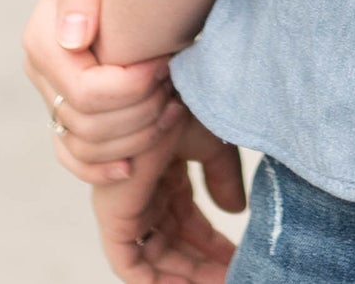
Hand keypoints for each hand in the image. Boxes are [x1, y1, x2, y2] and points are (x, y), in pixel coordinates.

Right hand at [23, 0, 180, 184]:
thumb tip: (73, 40)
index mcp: (44, 41)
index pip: (86, 92)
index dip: (132, 88)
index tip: (166, 63)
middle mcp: (42, 74)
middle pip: (88, 126)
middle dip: (139, 112)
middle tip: (174, 86)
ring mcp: (53, 96)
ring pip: (85, 148)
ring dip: (134, 138)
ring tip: (172, 108)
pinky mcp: (67, 112)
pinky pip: (74, 158)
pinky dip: (101, 169)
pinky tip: (133, 166)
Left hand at [92, 112, 245, 281]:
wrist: (162, 90)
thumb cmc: (185, 103)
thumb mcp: (212, 144)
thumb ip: (223, 177)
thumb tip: (235, 211)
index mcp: (166, 176)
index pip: (188, 225)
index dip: (213, 246)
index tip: (239, 258)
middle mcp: (147, 196)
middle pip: (174, 247)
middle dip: (202, 267)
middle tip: (234, 276)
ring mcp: (130, 207)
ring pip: (155, 260)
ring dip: (186, 276)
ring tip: (222, 281)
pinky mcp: (115, 217)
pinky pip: (130, 265)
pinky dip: (154, 281)